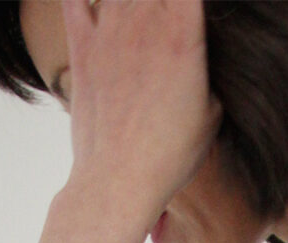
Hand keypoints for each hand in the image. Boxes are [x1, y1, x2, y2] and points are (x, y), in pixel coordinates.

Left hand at [60, 0, 221, 226]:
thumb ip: (208, 69)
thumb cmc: (171, 155)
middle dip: (162, 5)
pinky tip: (96, 8)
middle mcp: (144, 21)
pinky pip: (75, 1)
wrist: (118, 180)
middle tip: (167, 26)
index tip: (193, 14)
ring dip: (130, 4)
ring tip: (140, 24)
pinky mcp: (81, 48)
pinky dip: (85, 0)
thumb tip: (206, 54)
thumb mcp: (212, 113)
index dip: (192, 1)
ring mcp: (108, 31)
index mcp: (184, 33)